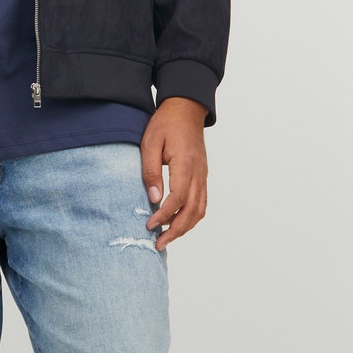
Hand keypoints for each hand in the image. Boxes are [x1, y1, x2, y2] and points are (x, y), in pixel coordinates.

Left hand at [141, 97, 207, 249]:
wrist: (186, 109)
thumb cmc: (166, 124)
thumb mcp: (150, 143)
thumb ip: (151, 171)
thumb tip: (154, 199)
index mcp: (185, 164)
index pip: (178, 198)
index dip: (165, 215)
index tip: (150, 224)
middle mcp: (198, 173)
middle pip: (192, 210)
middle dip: (175, 230)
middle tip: (158, 243)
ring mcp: (203, 176)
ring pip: (200, 210)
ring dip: (184, 228)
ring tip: (166, 238)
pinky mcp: (202, 177)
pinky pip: (201, 203)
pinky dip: (191, 218)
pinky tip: (177, 224)